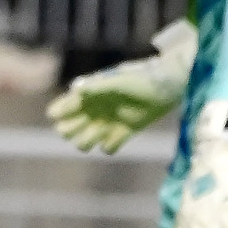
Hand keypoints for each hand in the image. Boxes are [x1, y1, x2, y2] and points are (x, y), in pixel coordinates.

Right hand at [47, 19, 195, 153]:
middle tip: (88, 122)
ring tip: (103, 130)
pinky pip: (107, 148)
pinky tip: (119, 134)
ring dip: (88, 140)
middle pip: (67, 130)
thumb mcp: (118, 81)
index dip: (60, 114)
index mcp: (86, 95)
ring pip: (84, 142)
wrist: (167, 86)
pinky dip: (109, 145)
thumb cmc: (140, 78)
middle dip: (71, 131)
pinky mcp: (123, 133)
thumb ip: (97, 86)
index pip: (60, 109)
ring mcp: (106, 123)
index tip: (68, 114)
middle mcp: (92, 111)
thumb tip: (76, 89)